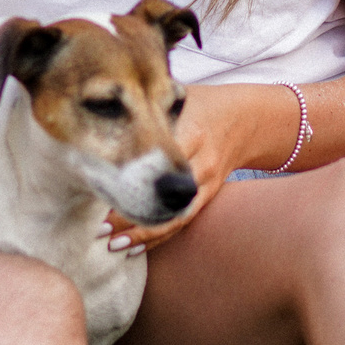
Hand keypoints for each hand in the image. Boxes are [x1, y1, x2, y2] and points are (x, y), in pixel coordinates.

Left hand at [99, 83, 285, 252]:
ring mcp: (207, 183)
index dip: (130, 176)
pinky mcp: (208, 196)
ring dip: (142, 233)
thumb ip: (146, 101)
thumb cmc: (201, 103)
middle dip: (131, 212)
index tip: (98, 187)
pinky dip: (158, 236)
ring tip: (111, 244)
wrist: (246, 119)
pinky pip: (182, 220)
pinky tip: (133, 248)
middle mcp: (201, 162)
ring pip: (173, 215)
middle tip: (99, 226)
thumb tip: (99, 99)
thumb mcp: (177, 96)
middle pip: (163, 195)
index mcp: (192, 132)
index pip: (157, 159)